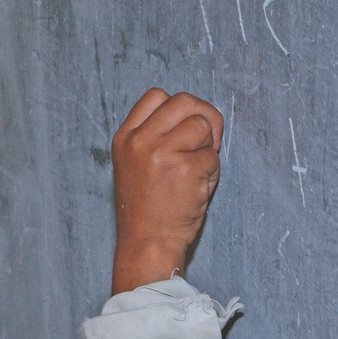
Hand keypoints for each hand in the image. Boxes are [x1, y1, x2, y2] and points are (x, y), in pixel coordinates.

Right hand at [110, 89, 222, 293]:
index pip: (156, 96)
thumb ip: (153, 136)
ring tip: (195, 173)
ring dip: (208, 149)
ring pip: (202, 126)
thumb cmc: (146, 208)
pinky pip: (213, 157)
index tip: (187, 126)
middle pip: (184, 102)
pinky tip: (196, 190)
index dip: (179, 108)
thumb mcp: (133, 164)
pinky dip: (212, 174)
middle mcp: (140, 140)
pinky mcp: (185, 168)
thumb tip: (194, 116)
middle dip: (205, 116)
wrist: (147, 242)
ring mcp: (162, 153)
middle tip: (211, 139)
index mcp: (125, 138)